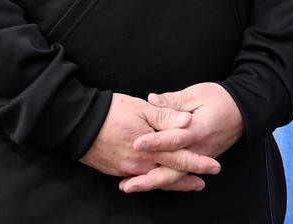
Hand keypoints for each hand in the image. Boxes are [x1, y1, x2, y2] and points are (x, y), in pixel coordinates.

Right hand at [79, 93, 220, 191]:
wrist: (78, 124)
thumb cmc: (111, 112)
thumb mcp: (141, 108)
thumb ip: (166, 116)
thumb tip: (188, 121)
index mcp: (150, 147)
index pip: (180, 157)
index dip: (198, 163)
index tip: (214, 167)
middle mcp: (141, 163)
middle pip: (170, 175)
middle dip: (188, 180)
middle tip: (203, 183)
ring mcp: (128, 170)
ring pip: (155, 180)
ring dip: (172, 183)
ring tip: (187, 185)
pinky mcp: (117, 171)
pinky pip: (140, 179)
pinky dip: (152, 182)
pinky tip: (158, 181)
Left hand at [122, 83, 243, 191]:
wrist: (243, 113)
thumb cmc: (221, 99)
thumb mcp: (197, 93)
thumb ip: (173, 100)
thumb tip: (151, 99)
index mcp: (199, 129)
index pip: (174, 138)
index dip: (155, 141)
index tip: (137, 143)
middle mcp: (199, 149)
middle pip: (174, 169)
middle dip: (149, 178)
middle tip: (128, 183)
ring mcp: (199, 158)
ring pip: (175, 177)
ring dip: (152, 183)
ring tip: (130, 186)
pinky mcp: (198, 161)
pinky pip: (179, 175)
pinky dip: (163, 181)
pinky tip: (146, 182)